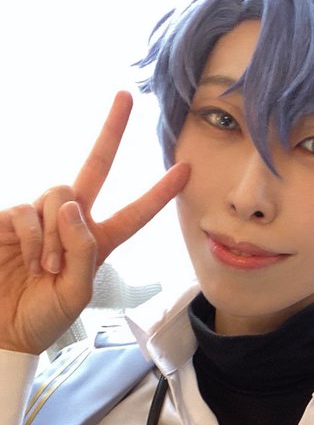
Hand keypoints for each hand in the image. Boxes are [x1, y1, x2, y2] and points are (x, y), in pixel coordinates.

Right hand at [0, 92, 188, 353]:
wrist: (4, 328)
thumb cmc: (43, 316)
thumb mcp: (77, 294)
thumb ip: (84, 251)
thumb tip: (73, 204)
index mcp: (98, 244)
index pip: (134, 214)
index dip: (158, 193)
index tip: (185, 169)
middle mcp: (71, 223)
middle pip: (94, 167)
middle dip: (111, 132)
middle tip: (126, 96)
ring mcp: (40, 218)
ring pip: (61, 195)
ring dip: (58, 234)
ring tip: (48, 269)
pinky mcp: (11, 219)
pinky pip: (28, 211)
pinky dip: (33, 238)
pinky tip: (29, 261)